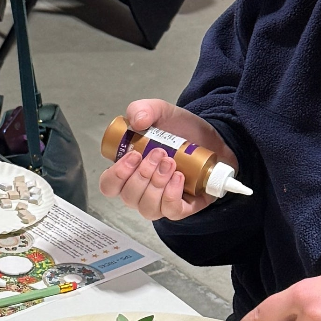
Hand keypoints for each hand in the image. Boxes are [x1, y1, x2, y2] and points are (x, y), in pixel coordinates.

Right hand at [97, 99, 234, 221]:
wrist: (211, 137)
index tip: (134, 155)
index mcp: (128, 171)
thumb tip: (136, 121)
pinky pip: (171, 212)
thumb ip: (143, 108)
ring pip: (148, 208)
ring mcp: (161, 202)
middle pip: (129, 197)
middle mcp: (141, 191)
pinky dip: (172, 196)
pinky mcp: (183, 207)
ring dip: (157, 185)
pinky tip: (179, 178)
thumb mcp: (160, 112)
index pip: (109, 185)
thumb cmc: (180, 129)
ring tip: (171, 163)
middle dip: (143, 175)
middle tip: (160, 153)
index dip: (117, 175)